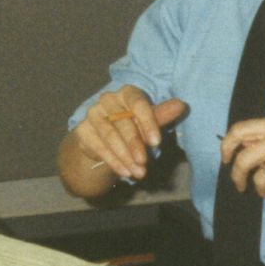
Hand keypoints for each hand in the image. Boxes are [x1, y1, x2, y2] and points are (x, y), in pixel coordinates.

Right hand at [73, 86, 187, 180]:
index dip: (147, 123)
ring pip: (110, 136)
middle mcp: (107, 100)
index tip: (157, 142)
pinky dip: (113, 161)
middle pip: (122, 122)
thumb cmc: (134, 126)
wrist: (108, 140)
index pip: (137, 104)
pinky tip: (125, 172)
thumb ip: (162, 115)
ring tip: (138, 172)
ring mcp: (93, 114)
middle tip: (145, 163)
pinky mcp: (83, 130)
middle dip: (135, 144)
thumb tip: (181, 105)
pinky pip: (99, 147)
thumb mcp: (149, 122)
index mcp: (126, 93)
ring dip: (125, 157)